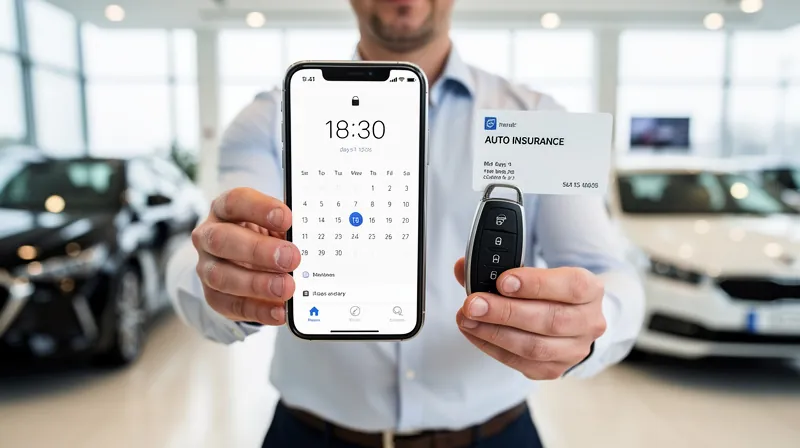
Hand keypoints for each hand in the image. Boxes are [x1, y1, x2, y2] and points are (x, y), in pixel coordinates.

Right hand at [191, 188, 300, 324]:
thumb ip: (287, 229)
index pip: (235, 202)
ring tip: (287, 287)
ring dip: (257, 284)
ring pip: (222, 276)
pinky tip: (280, 311)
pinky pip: (231, 306)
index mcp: (225, 209)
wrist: (247, 260)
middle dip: (258, 250)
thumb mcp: (275, 225)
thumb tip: (309, 241)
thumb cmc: (264, 234)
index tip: (287, 218)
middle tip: (291, 258)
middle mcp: (209, 236)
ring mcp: (207, 267)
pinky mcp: (213, 295)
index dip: (259, 209)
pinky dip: (258, 310)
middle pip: (222, 240)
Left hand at [453, 258, 605, 379]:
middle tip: (474, 304)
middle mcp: (589, 322)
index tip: (503, 282)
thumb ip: (499, 268)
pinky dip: (493, 347)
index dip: (536, 284)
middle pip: (550, 320)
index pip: (571, 286)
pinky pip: (521, 363)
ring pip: (535, 347)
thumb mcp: (533, 272)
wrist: (569, 319)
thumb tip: (463, 267)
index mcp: (590, 289)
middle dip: (505, 312)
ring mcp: (574, 350)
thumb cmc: (548, 292)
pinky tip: (475, 333)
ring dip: (495, 333)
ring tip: (468, 319)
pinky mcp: (554, 369)